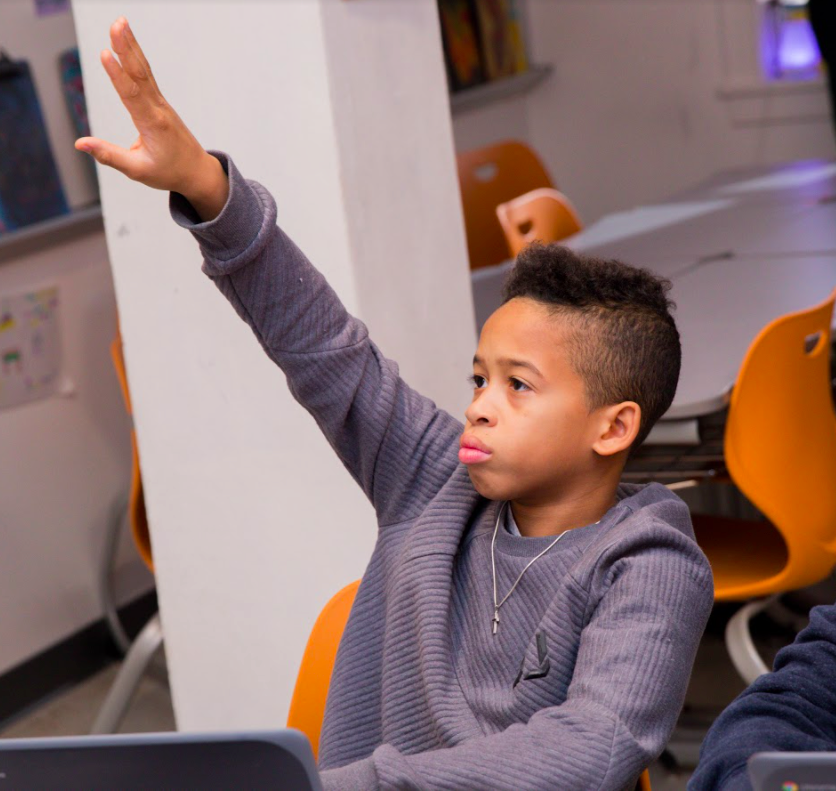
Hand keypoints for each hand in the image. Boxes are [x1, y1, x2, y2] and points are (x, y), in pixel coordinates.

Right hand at [76, 17, 227, 220]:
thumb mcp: (138, 170)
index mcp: (152, 124)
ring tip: (120, 23)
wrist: (197, 172)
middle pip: (140, 74)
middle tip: (117, 25)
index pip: (131, 95)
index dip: (117, 74)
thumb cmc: (170, 173)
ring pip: (144, 71)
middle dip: (126, 48)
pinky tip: (128, 42)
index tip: (106, 54)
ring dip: (131, 46)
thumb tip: (80, 144)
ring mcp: (161, 104)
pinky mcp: (159, 102)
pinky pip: (146, 76)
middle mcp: (158, 109)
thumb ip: (109, 155)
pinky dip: (136, 57)